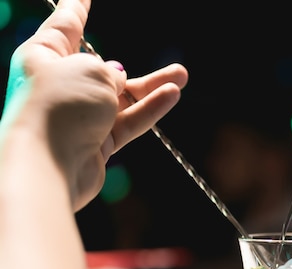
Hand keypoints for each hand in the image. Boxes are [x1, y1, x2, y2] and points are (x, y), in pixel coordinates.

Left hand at [2, 0, 187, 209]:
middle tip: (157, 53)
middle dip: (134, 64)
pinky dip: (149, 108)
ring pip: (121, 97)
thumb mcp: (90, 71)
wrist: (49, 164)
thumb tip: (116, 81)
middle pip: (102, 69)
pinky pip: (128, 120)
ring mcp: (79, 116)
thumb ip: (108, 71)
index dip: (77, 8)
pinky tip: (171, 95)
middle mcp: (60, 85)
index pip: (65, 26)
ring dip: (151, 87)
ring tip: (182, 76)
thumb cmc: (60, 106)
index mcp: (43, 56)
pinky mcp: (96, 142)